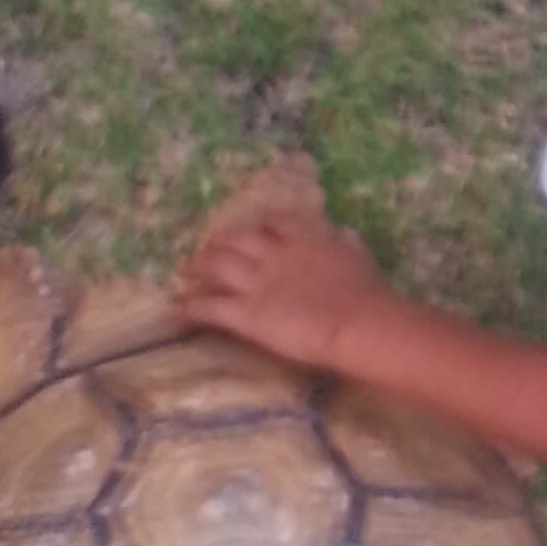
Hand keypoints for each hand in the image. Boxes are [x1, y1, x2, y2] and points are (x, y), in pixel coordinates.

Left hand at [179, 204, 388, 372]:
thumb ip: (346, 245)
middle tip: (207, 249)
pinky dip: (193, 306)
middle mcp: (273, 254)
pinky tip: (181, 309)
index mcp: (303, 238)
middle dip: (219, 243)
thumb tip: (344, 234)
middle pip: (235, 240)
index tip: (247, 229)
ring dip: (199, 268)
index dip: (255, 225)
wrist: (356, 322)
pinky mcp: (245, 314)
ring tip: (187, 272)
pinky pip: (211, 306)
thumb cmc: (366, 293)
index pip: (271, 222)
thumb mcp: (358, 257)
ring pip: (216, 266)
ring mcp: (256, 283)